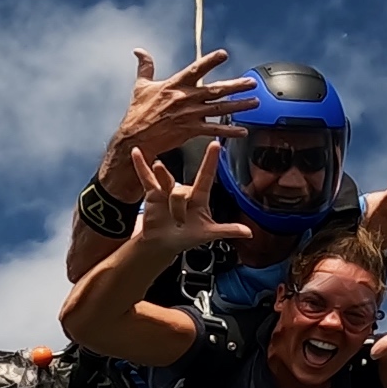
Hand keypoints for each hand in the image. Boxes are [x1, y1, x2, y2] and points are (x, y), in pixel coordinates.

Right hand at [112, 48, 256, 162]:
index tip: (224, 54)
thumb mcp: (141, 86)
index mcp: (175, 85)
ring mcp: (190, 115)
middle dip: (236, 86)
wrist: (135, 137)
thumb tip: (139, 51)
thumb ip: (145, 67)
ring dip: (239, 106)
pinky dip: (229, 131)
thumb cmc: (138, 112)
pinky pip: (214, 130)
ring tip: (255, 103)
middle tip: (251, 82)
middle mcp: (185, 98)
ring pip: (220, 109)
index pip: (195, 69)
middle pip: (216, 90)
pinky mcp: (191, 130)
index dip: (210, 61)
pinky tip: (242, 131)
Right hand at [129, 142, 254, 254]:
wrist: (164, 243)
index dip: (210, 160)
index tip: (216, 144)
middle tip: (179, 221)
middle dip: (179, 208)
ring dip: (167, 200)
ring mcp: (168, 189)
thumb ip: (227, 230)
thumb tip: (248, 232)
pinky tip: (137, 153)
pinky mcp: (153, 192)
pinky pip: (146, 177)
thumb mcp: (208, 234)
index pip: (206, 175)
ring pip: (167, 185)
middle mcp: (184, 190)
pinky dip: (141, 165)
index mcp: (199, 197)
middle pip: (182, 191)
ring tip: (168, 214)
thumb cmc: (187, 236)